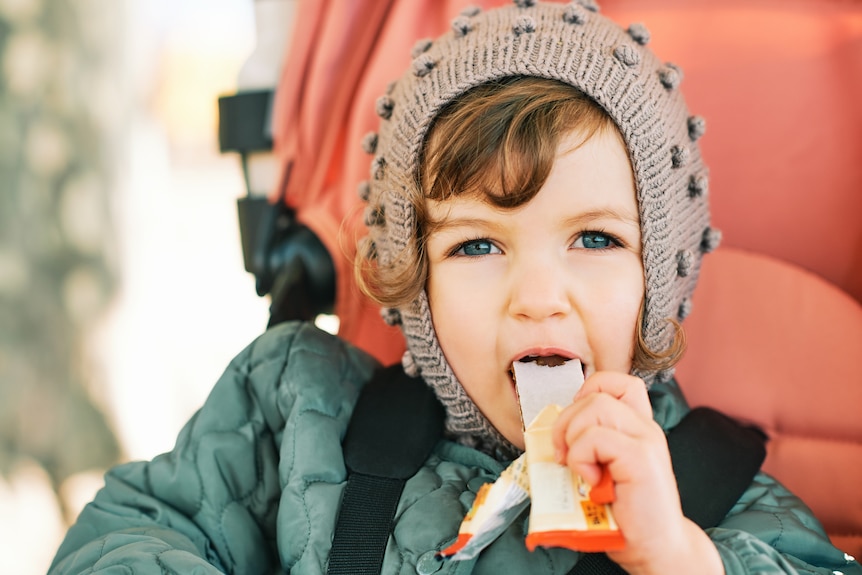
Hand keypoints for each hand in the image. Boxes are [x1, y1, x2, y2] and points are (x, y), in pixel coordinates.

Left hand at [551, 372, 723, 574]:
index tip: (575, 426)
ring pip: (595, 407)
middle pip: (595, 394)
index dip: (588, 391)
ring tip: (580, 469)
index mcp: (637, 427)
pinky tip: (591, 481)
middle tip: (564, 456)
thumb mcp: (603, 470)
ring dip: (574, 438)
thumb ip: (589, 446)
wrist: (657, 548)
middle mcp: (644, 428)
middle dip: (566, 423)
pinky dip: (581, 458)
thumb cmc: (625, 513)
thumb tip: (552, 434)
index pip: (617, 382)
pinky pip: (596, 438)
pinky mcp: (641, 459)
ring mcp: (646, 441)